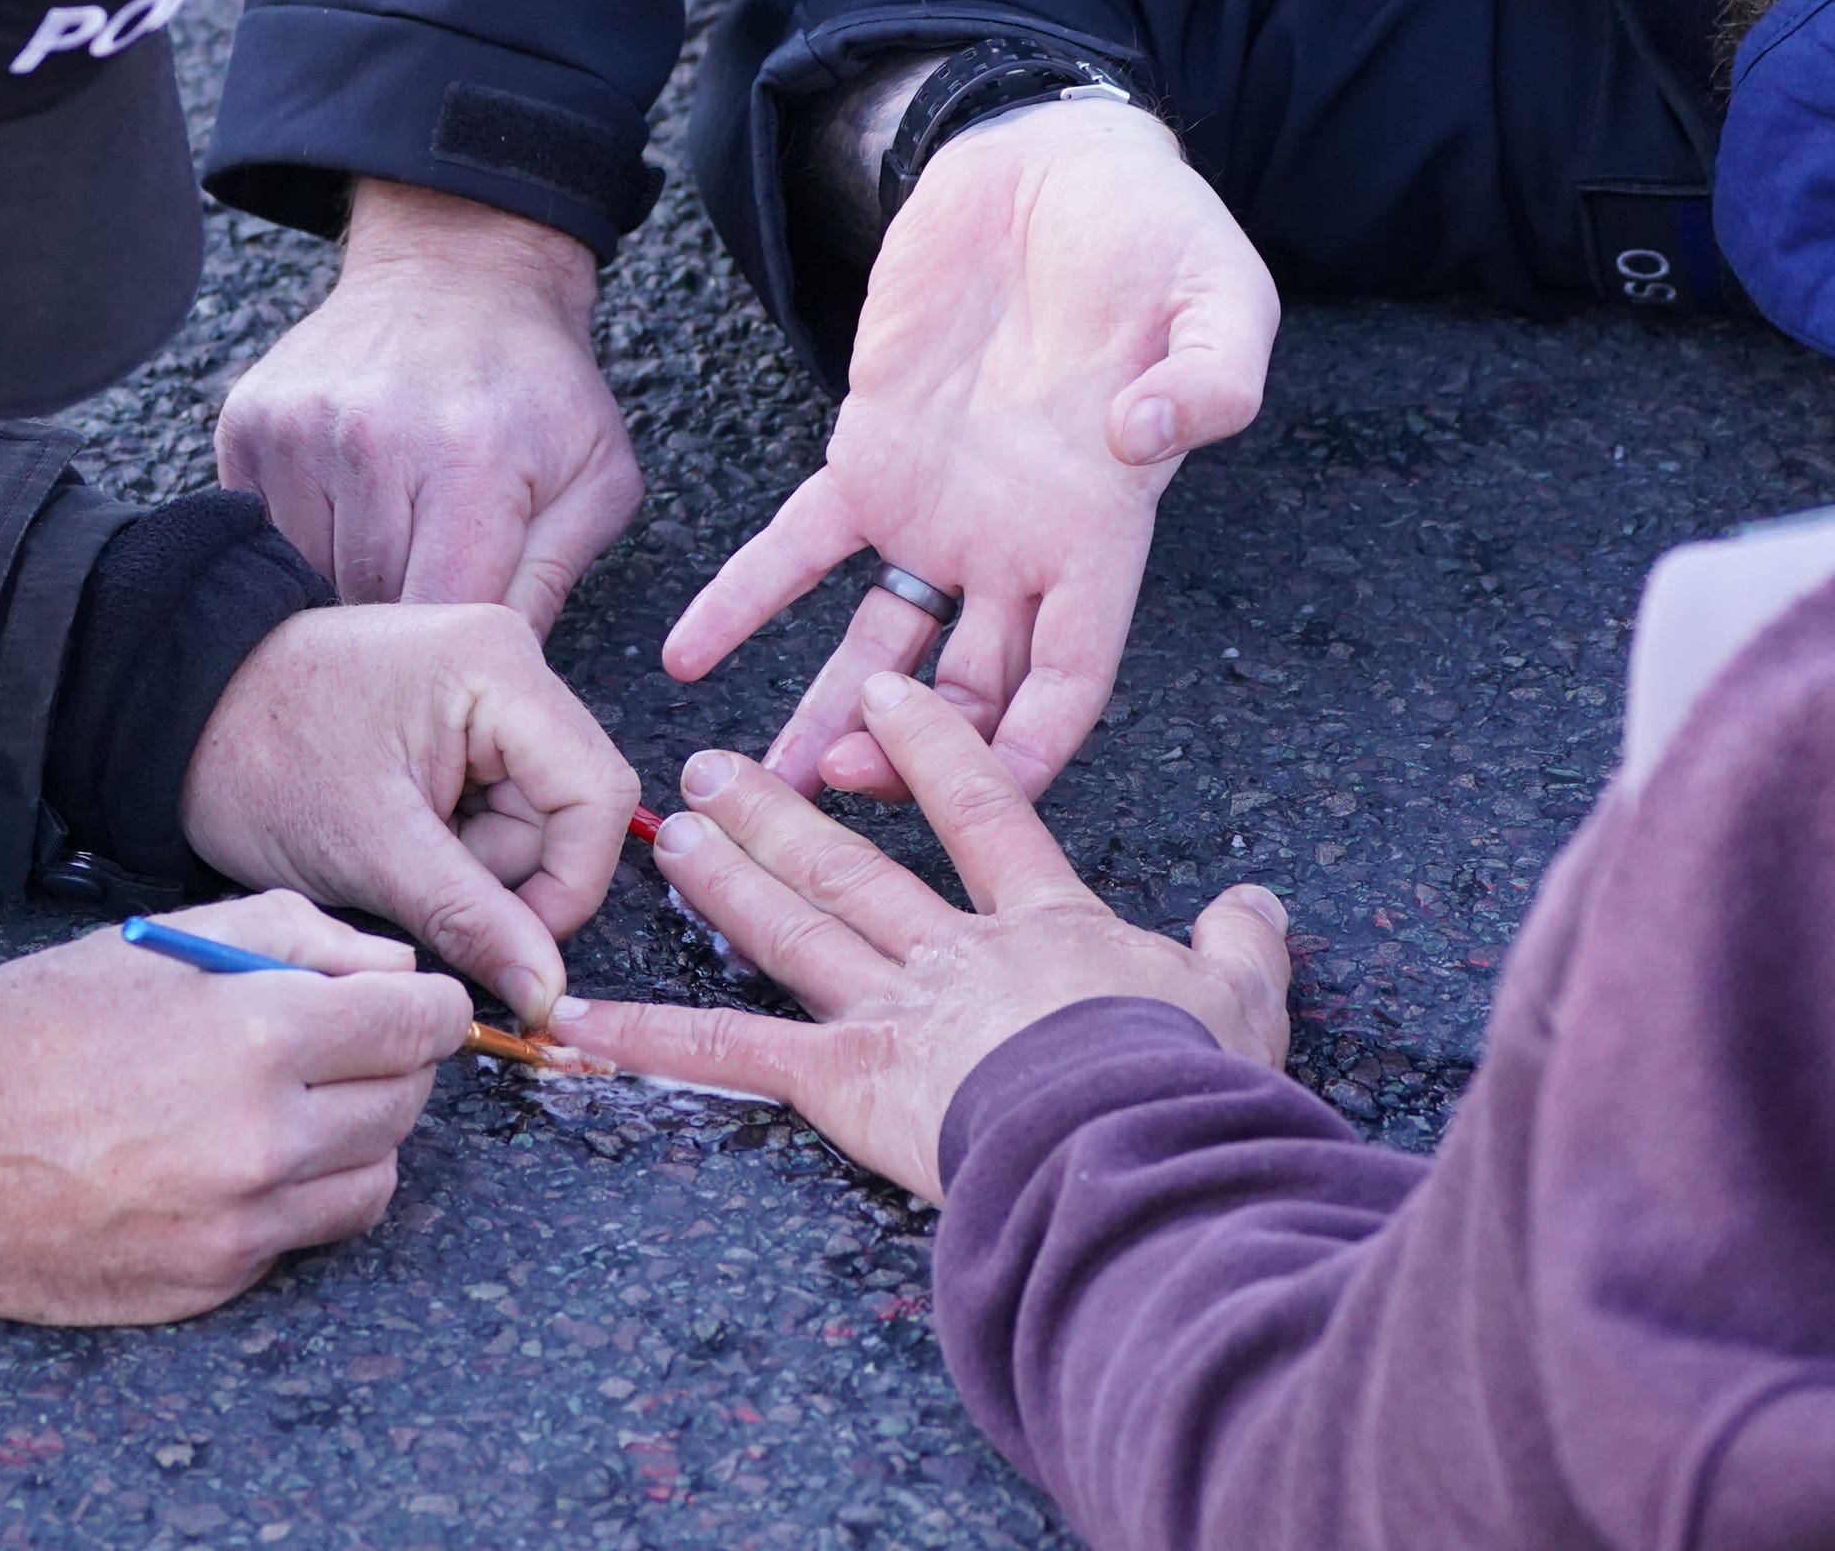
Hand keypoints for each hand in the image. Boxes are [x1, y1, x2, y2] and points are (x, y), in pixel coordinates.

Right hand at [0, 891, 470, 1321]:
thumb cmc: (15, 1033)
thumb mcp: (149, 944)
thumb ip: (289, 935)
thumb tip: (388, 966)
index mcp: (253, 1035)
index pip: (420, 1025)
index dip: (428, 1005)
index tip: (411, 1002)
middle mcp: (263, 1141)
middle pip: (408, 1103)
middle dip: (388, 1065)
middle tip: (331, 1042)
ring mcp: (240, 1228)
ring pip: (373, 1181)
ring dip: (352, 1139)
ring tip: (277, 1104)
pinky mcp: (211, 1286)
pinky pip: (301, 1238)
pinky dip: (289, 1200)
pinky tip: (220, 1164)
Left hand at [182, 602, 640, 1027]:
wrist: (177, 716)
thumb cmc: (259, 758)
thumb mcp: (372, 851)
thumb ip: (473, 922)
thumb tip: (546, 992)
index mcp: (499, 667)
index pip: (596, 796)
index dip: (568, 886)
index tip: (512, 946)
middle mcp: (510, 663)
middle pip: (568, 810)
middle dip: (503, 873)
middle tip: (418, 882)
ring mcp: (486, 691)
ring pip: (533, 820)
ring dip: (472, 865)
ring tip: (389, 850)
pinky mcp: (460, 721)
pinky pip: (494, 808)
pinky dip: (452, 845)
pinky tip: (392, 833)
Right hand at [218, 179, 643, 637]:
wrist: (458, 271)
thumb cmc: (536, 386)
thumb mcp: (597, 479)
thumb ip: (552, 583)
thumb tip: (510, 676)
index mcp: (467, 460)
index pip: (440, 612)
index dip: (453, 650)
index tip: (466, 653)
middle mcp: (370, 439)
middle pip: (367, 606)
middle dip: (402, 621)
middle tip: (431, 599)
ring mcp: (298, 428)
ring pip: (306, 579)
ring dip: (346, 586)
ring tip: (391, 547)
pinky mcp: (249, 423)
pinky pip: (264, 536)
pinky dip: (303, 546)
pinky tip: (346, 514)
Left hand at [552, 674, 1289, 1201]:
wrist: (1136, 1141)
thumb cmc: (1191, 1077)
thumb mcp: (1239, 999)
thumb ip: (1239, 944)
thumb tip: (1257, 903)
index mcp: (1041, 923)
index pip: (981, 812)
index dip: (934, 749)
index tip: (890, 693)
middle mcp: (951, 952)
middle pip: (853, 867)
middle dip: (783, 814)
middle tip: (718, 766)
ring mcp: (891, 1010)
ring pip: (791, 930)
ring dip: (725, 883)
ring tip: (666, 835)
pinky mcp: (844, 1078)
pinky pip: (732, 1053)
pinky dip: (650, 1035)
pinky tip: (577, 1014)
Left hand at [665, 100, 1277, 800]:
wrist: (1057, 162)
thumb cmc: (1158, 235)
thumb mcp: (1219, 296)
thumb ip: (1209, 378)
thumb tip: (1144, 432)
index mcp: (1103, 532)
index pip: (1071, 679)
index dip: (1032, 751)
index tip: (976, 804)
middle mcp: (1017, 546)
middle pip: (966, 695)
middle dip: (908, 758)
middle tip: (832, 791)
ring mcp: (938, 509)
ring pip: (878, 648)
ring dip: (823, 719)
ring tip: (758, 784)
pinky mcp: (867, 454)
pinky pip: (796, 548)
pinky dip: (742, 601)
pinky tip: (685, 654)